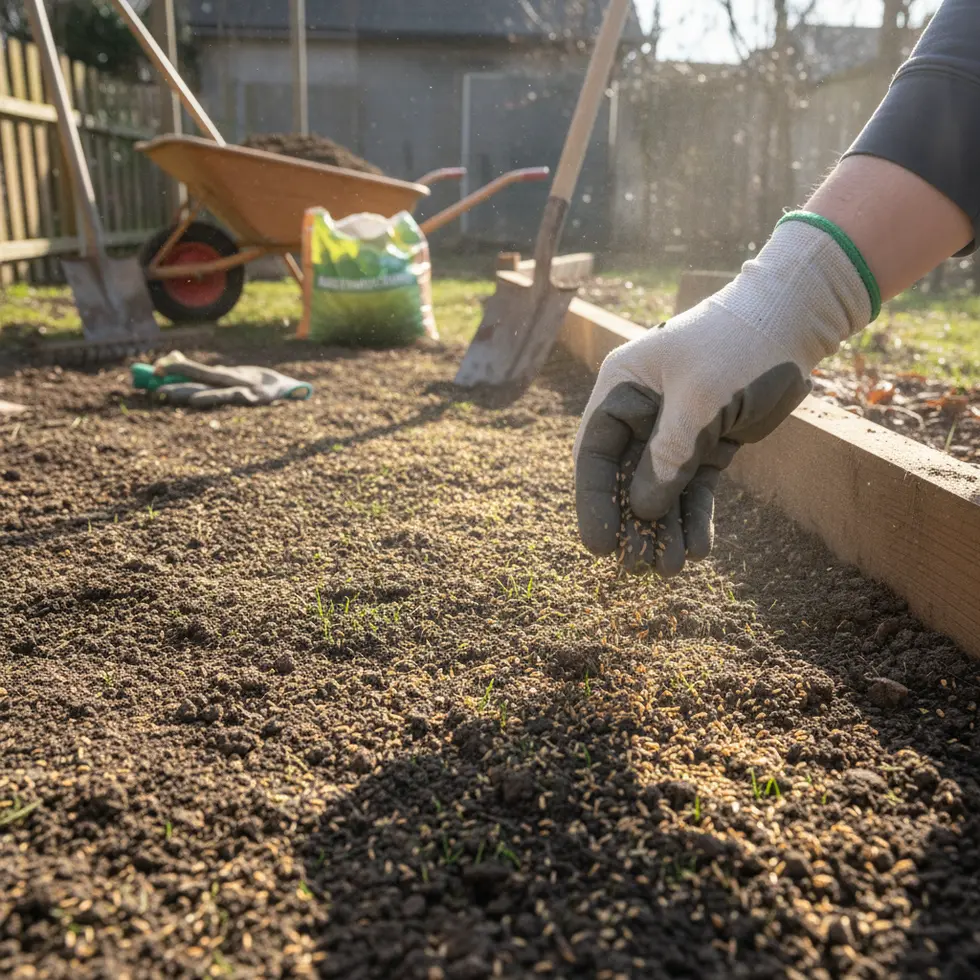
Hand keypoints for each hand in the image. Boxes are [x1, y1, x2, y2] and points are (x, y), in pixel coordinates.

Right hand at [573, 218, 872, 575]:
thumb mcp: (699, 398)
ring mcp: (674, 428)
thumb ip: (668, 455)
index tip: (599, 545)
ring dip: (664, 527)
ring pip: (661, 488)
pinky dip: (694, 516)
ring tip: (671, 567)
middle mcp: (641, 411)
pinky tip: (697, 547)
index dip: (593, 501)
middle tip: (638, 565)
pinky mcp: (707, 441)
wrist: (794, 323)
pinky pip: (694, 486)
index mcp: (621, 389)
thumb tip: (643, 510)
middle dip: (632, 523)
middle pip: (625, 477)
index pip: (595, 452)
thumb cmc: (737, 345)